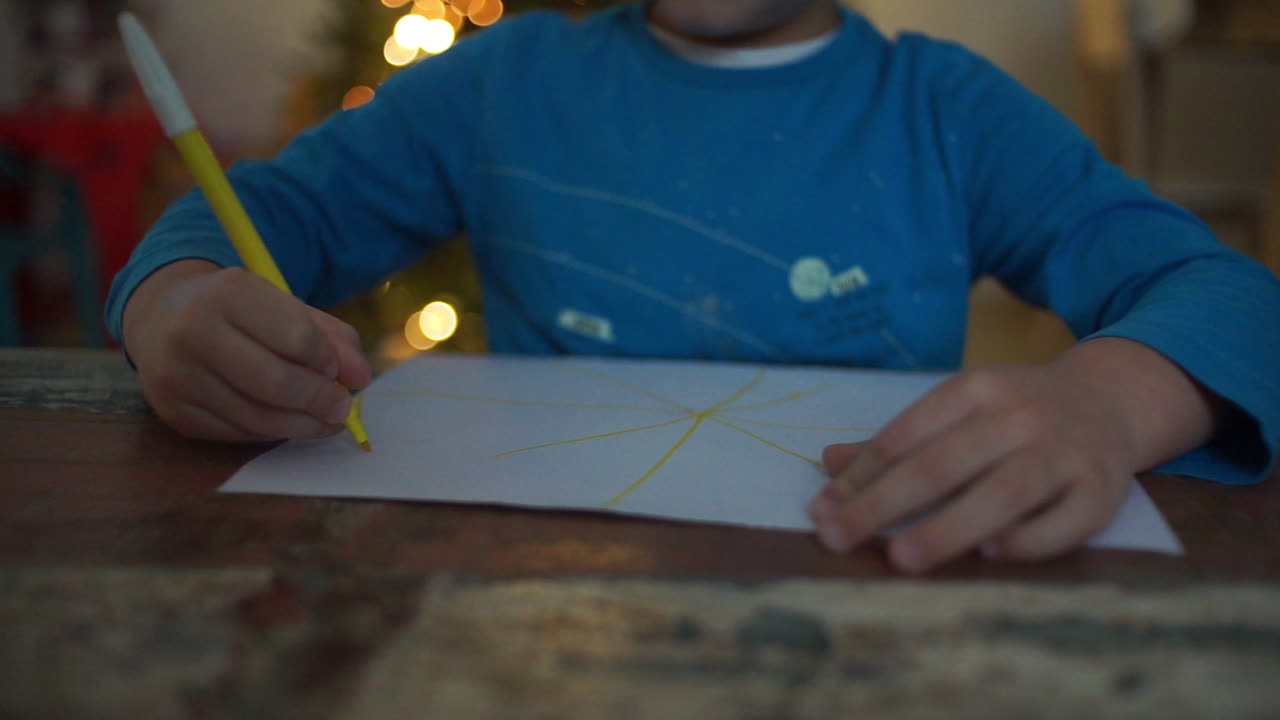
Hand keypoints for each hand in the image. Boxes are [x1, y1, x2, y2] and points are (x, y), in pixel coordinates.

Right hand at [122, 260, 371, 442]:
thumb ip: (332, 338)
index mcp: (228, 292)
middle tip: (342, 408)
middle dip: (319, 400)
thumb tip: (361, 378)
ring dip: (302, 425)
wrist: (162, 316)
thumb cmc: (240, 311)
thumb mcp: (285, 307)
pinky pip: (236, 434)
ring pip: (256, 417)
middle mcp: (193, 331)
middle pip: (275, 383)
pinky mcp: (173, 411)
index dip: (327, 361)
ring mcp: (177, 375)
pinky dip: (271, 433)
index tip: (339, 370)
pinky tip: (288, 423)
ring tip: (325, 421)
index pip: (296, 337)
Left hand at [809, 338, 1221, 572]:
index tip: (822, 509)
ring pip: (1003, 493)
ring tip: (901, 559)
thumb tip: (828, 464)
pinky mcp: (1102, 492)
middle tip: (837, 538)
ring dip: (948, 527)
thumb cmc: (1016, 412)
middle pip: (943, 464)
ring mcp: (1064, 453)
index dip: (862, 475)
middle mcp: (1019, 416)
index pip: (907, 434)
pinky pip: (1065, 522)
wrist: (1112, 399)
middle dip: (884, 503)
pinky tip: (989, 554)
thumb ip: (898, 440)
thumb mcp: (959, 407)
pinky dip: (1028, 539)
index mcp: (976, 389)